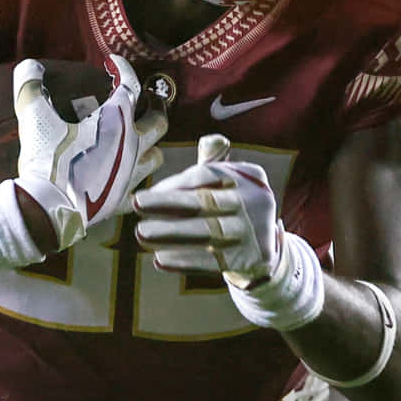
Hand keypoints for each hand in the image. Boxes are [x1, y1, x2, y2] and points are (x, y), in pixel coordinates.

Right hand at [14, 55, 166, 251]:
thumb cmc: (47, 163)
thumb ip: (31, 89)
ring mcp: (132, 175)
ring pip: (157, 155)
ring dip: (151, 145)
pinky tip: (125, 176)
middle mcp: (133, 146)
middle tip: (146, 101)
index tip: (114, 62)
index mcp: (116, 123)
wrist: (50, 211)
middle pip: (159, 121)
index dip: (123, 69)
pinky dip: (136, 177)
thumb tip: (30, 67)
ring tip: (139, 140)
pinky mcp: (124, 199)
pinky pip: (141, 186)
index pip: (130, 86)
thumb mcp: (35, 121)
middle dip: (154, 107)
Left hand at [134, 134, 324, 329]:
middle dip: (167, 203)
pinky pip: (213, 260)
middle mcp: (257, 200)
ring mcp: (255, 231)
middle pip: (206, 202)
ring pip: (207, 232)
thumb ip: (214, 163)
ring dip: (171, 233)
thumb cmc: (234, 207)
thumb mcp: (229, 182)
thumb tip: (212, 140)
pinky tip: (160, 259)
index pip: (206, 175)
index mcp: (250, 176)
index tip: (145, 194)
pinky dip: (185, 260)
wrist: (265, 248)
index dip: (174, 184)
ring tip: (140, 234)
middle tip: (136, 205)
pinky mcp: (252, 258)